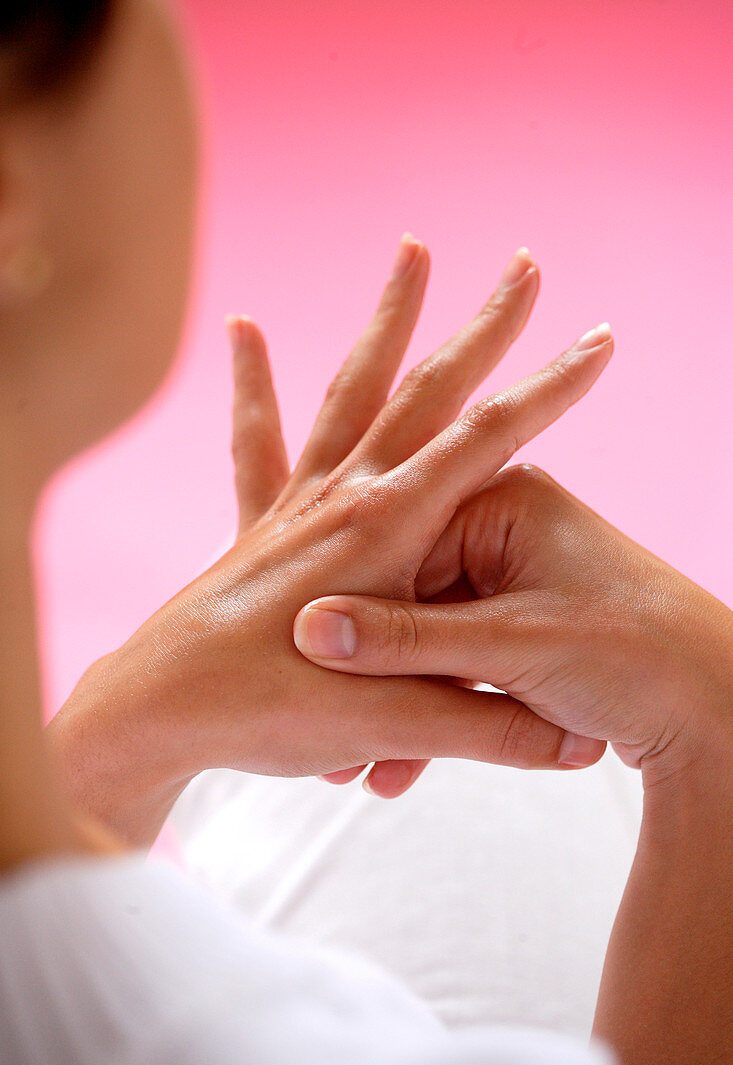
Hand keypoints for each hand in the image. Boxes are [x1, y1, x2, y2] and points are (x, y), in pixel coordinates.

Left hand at [52, 237, 613, 842]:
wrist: (156, 715)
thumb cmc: (265, 714)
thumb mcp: (392, 724)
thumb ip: (484, 729)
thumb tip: (575, 748)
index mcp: (383, 527)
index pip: (489, 440)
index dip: (550, 389)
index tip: (599, 338)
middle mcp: (343, 495)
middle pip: (428, 389)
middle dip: (486, 326)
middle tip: (526, 264)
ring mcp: (298, 502)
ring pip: (354, 389)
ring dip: (390, 321)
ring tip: (411, 252)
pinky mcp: (263, 521)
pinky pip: (260, 435)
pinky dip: (258, 383)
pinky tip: (246, 327)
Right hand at [294, 463, 732, 793]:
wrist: (719, 709)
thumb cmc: (633, 654)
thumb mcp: (510, 645)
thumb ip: (406, 640)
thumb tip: (311, 632)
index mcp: (505, 500)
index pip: (398, 541)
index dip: (351, 611)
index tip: (311, 667)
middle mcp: (506, 526)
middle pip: (408, 594)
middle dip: (374, 673)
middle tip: (335, 738)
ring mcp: (514, 575)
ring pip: (428, 635)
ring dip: (399, 700)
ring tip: (364, 767)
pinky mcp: (522, 620)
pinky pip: (456, 657)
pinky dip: (435, 705)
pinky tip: (400, 762)